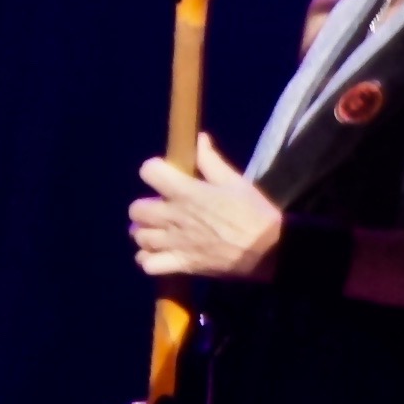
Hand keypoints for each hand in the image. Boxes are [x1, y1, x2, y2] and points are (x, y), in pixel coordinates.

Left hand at [130, 137, 281, 278]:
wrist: (268, 250)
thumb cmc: (254, 213)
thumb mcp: (236, 182)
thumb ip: (211, 161)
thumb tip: (198, 139)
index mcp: (186, 192)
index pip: (149, 172)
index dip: (155, 170)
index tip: (166, 175)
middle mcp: (173, 216)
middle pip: (136, 209)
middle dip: (146, 206)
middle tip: (162, 209)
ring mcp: (174, 243)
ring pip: (138, 236)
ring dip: (146, 233)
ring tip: (160, 233)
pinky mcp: (180, 264)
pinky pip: (147, 264)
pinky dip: (149, 259)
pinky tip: (160, 254)